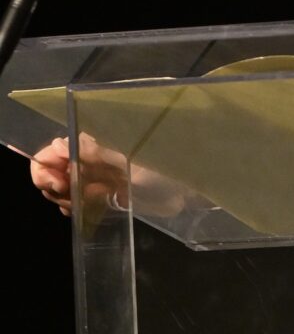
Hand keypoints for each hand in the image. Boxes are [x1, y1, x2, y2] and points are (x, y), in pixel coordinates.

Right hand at [29, 132, 187, 220]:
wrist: (191, 186)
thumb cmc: (165, 165)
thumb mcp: (130, 158)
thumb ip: (95, 152)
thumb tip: (60, 146)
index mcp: (96, 139)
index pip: (53, 149)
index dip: (46, 167)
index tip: (59, 184)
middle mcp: (92, 154)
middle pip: (53, 171)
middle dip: (55, 187)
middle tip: (73, 198)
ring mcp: (98, 174)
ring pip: (63, 188)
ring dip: (66, 199)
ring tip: (90, 200)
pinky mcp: (106, 193)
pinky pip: (78, 201)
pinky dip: (75, 207)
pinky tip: (85, 209)